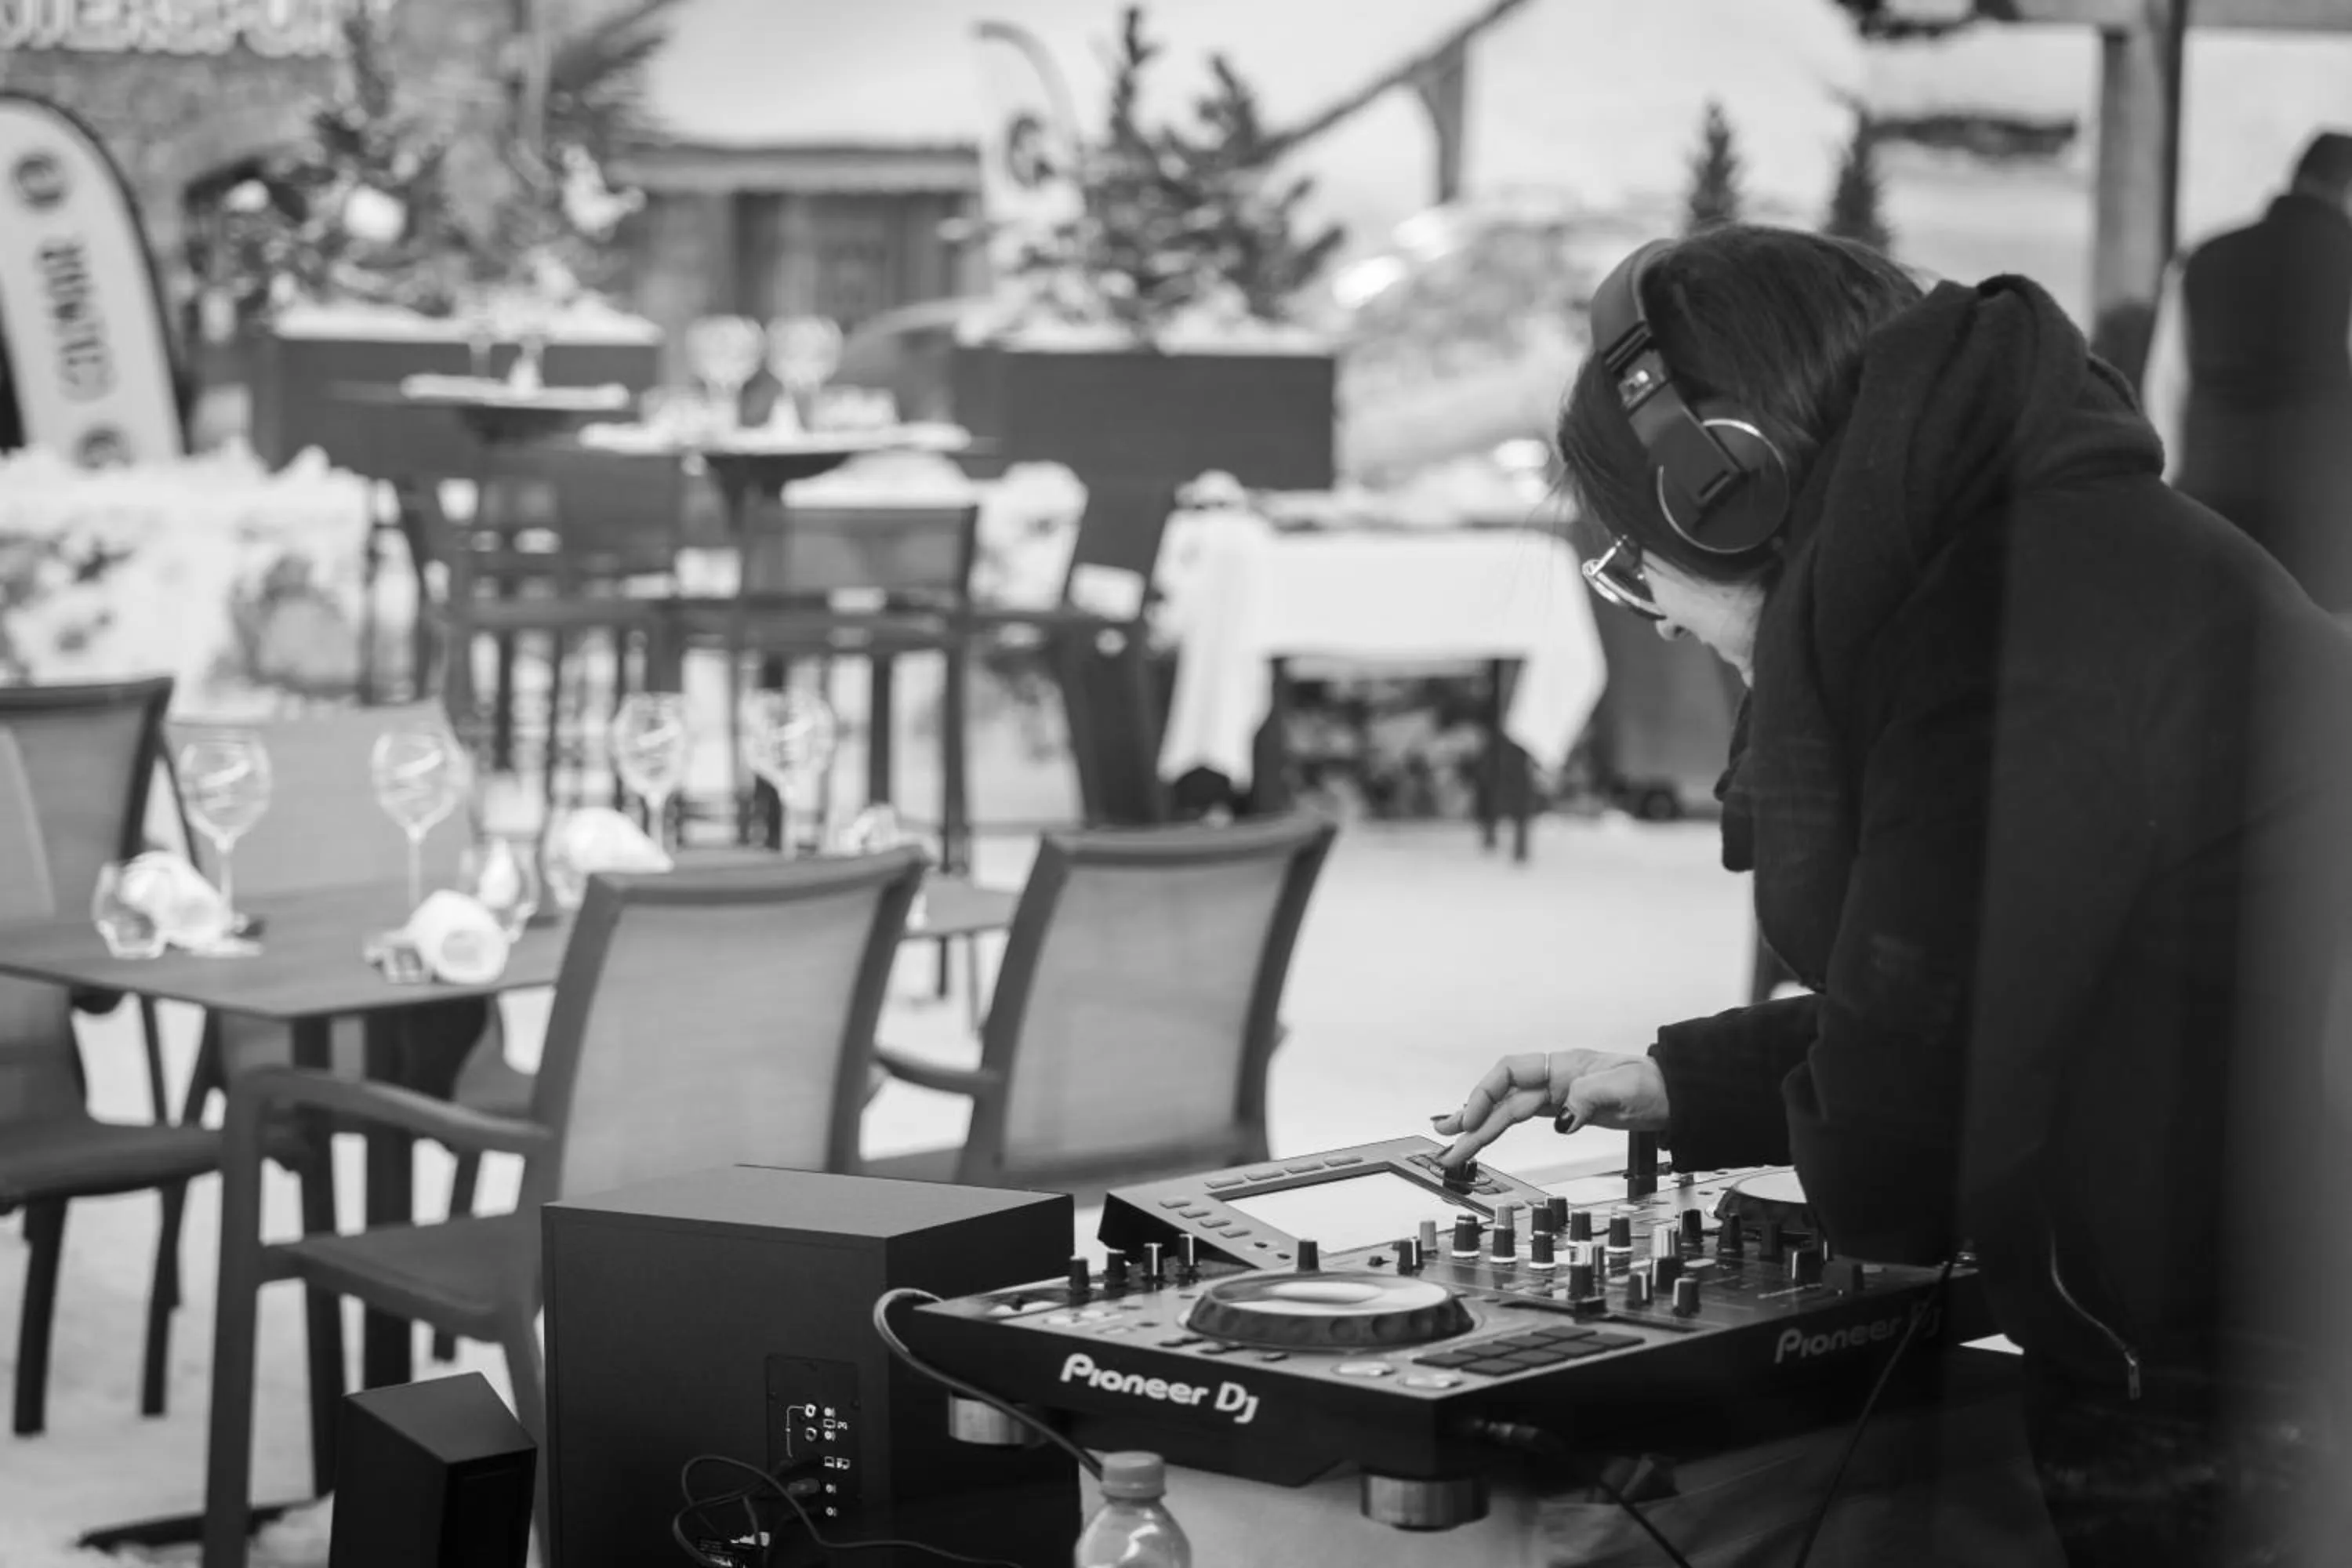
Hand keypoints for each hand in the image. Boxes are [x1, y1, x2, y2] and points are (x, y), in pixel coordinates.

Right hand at [1431, 1049, 1670, 1167]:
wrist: (1672, 1095)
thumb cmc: (1651, 1084)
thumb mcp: (1622, 1089)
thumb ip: (1587, 1099)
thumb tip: (1560, 1120)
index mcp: (1562, 1065)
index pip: (1510, 1072)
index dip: (1486, 1093)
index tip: (1473, 1120)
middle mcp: (1553, 1078)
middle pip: (1502, 1097)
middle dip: (1472, 1118)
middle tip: (1446, 1140)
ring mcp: (1556, 1094)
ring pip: (1508, 1111)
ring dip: (1480, 1128)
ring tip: (1454, 1146)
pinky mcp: (1563, 1110)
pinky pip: (1522, 1118)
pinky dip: (1500, 1128)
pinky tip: (1485, 1137)